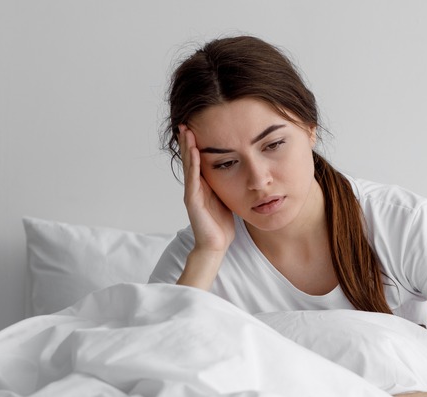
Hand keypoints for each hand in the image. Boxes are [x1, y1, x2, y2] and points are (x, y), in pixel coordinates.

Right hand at [179, 125, 234, 253]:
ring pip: (188, 165)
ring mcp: (192, 192)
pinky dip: (193, 164)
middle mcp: (195, 186)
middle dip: (188, 140)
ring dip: (187, 147)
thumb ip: (228, 183)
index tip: (197, 125)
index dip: (196, 143)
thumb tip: (240, 169)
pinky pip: (192, 179)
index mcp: (203, 184)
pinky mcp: (192, 201)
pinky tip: (193, 151)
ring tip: (186, 130)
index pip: (198, 159)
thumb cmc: (222, 224)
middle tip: (186, 122)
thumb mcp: (227, 196)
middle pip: (190, 158)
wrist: (215, 245)